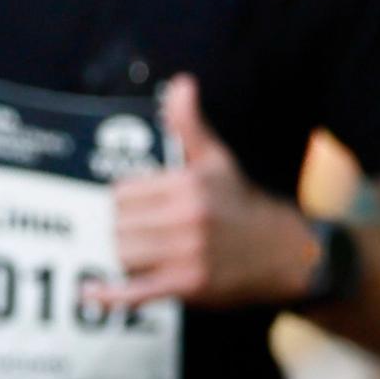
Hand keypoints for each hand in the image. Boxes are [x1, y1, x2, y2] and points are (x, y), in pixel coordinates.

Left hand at [109, 74, 315, 309]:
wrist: (288, 253)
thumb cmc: (242, 204)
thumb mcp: (217, 160)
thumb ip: (190, 124)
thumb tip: (181, 83)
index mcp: (187, 186)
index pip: (121, 193)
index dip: (128, 201)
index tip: (146, 207)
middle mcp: (187, 219)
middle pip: (118, 224)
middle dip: (127, 228)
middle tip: (152, 232)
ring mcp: (188, 254)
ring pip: (123, 254)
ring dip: (129, 257)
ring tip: (154, 253)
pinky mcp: (189, 285)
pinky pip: (137, 291)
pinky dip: (112, 295)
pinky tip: (91, 292)